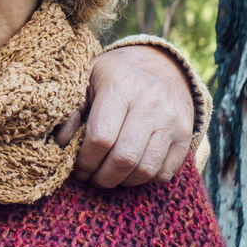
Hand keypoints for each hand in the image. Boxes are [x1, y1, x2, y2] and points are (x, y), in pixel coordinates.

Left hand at [56, 44, 194, 187]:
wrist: (160, 64)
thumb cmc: (115, 75)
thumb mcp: (87, 79)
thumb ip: (71, 110)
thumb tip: (60, 142)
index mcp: (120, 88)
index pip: (101, 137)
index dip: (85, 160)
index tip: (77, 167)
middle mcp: (150, 104)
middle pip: (124, 158)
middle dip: (102, 177)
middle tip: (91, 177)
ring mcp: (172, 120)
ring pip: (146, 169)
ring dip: (122, 181)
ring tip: (109, 176)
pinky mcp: (186, 134)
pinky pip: (165, 172)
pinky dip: (145, 179)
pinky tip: (131, 170)